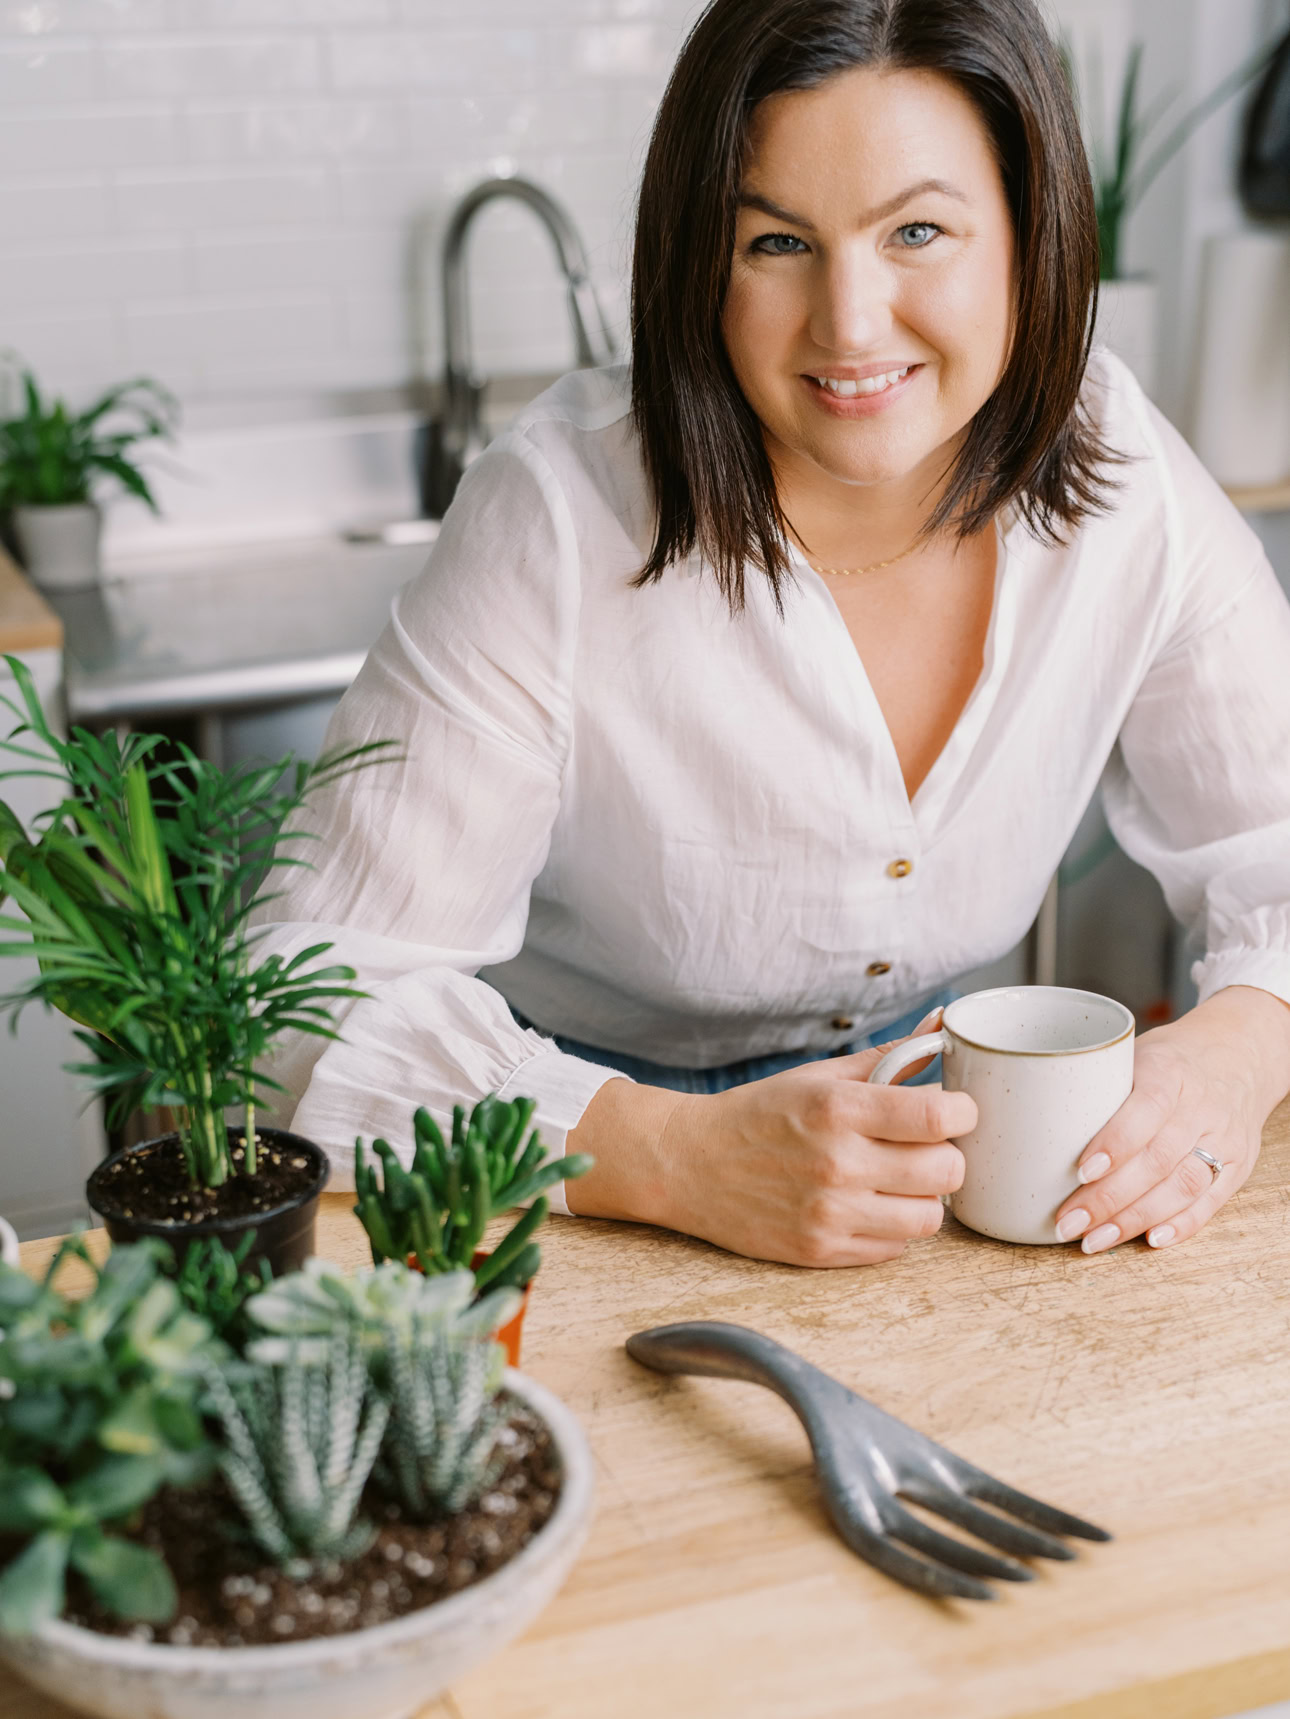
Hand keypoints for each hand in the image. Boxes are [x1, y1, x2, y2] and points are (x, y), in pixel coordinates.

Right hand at [568, 1009, 975, 1266]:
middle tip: (923, 1146)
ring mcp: (830, 1213)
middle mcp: (837, 1163)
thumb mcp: (819, 1076)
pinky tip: (868, 1204)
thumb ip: (890, 1058)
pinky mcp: (821, 1251)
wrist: (689, 1164)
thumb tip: (944, 1026)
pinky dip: (892, 1227)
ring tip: (897, 1179)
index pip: (940, 1116)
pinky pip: (895, 1248)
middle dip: (946, 1154)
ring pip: (929, 1217)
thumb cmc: (759, 1114)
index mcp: (839, 1108)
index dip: (963, 1111)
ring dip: (922, 1196)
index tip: (954, 1109)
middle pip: (947, 1170)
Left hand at [1053, 986, 1289, 1254]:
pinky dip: (1180, 1225)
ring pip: (1183, 1186)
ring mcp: (1224, 1138)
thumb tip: (1016, 1113)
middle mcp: (1201, 1107)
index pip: (1146, 1109)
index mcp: (1170, 1072)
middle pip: (1158, 1159)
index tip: (1079, 1171)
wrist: (1238, 1055)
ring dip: (1135, 1219)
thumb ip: (1092, 1082)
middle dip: (1110, 1198)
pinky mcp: (1238, 1165)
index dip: (1115, 1143)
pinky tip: (1148, 1241)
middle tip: (1067, 1222)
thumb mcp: (1131, 1053)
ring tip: (1094, 1240)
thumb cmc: (1167, 1058)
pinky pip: (1211, 1202)